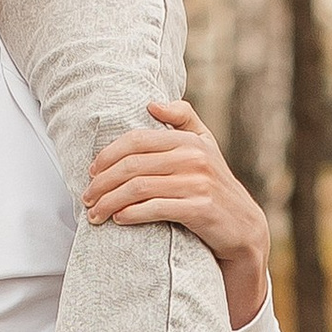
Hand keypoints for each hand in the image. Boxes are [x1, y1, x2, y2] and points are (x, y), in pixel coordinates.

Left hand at [83, 101, 270, 328]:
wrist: (244, 227)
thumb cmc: (215, 186)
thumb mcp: (206, 147)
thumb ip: (183, 119)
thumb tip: (152, 104)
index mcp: (190, 140)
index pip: (137, 140)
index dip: (108, 155)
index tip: (91, 172)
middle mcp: (195, 158)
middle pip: (133, 165)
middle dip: (103, 182)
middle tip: (87, 197)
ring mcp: (199, 184)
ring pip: (139, 188)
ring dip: (110, 202)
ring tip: (95, 214)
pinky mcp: (201, 209)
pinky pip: (156, 209)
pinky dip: (131, 214)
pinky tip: (118, 219)